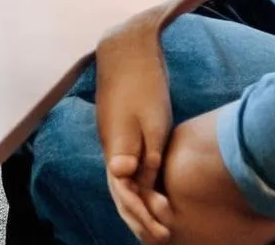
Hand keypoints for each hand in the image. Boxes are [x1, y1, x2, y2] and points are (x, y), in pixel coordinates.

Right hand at [96, 9, 173, 241]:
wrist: (127, 47)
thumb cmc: (144, 80)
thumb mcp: (151, 117)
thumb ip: (142, 148)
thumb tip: (127, 177)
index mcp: (116, 143)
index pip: (123, 190)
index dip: (142, 213)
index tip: (164, 228)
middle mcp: (110, 144)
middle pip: (119, 189)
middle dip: (139, 216)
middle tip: (164, 235)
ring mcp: (113, 136)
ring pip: (121, 178)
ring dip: (138, 201)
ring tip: (160, 218)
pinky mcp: (120, 129)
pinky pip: (126, 165)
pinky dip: (138, 183)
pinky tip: (154, 187)